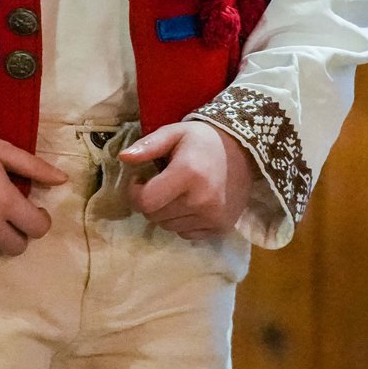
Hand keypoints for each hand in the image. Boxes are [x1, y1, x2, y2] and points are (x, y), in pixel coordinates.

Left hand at [120, 122, 252, 239]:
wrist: (244, 151)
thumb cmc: (203, 140)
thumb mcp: (173, 133)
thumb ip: (148, 146)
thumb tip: (123, 157)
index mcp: (187, 174)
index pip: (146, 201)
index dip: (134, 192)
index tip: (139, 180)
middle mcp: (201, 200)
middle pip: (155, 216)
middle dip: (149, 201)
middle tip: (159, 185)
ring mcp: (213, 217)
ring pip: (169, 226)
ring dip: (165, 212)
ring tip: (176, 193)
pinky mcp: (222, 227)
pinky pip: (187, 234)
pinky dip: (182, 222)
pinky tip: (190, 204)